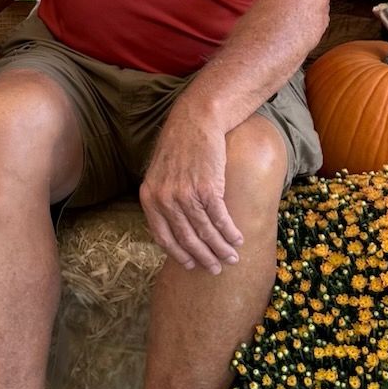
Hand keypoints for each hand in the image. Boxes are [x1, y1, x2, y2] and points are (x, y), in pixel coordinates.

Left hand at [139, 98, 243, 273]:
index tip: (191, 264)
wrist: (195, 120)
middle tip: (216, 268)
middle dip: (203, 257)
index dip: (178, 254)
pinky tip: (238, 238)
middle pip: (186, 239)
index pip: (163, 237)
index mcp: (149, 198)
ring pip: (205, 232)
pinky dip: (230, 232)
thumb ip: (161, 198)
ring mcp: (186, 195)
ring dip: (221, 249)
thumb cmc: (179, 146)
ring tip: (232, 257)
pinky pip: (220, 219)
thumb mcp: (159, 173)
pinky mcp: (208, 188)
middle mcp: (165, 199)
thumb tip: (171, 227)